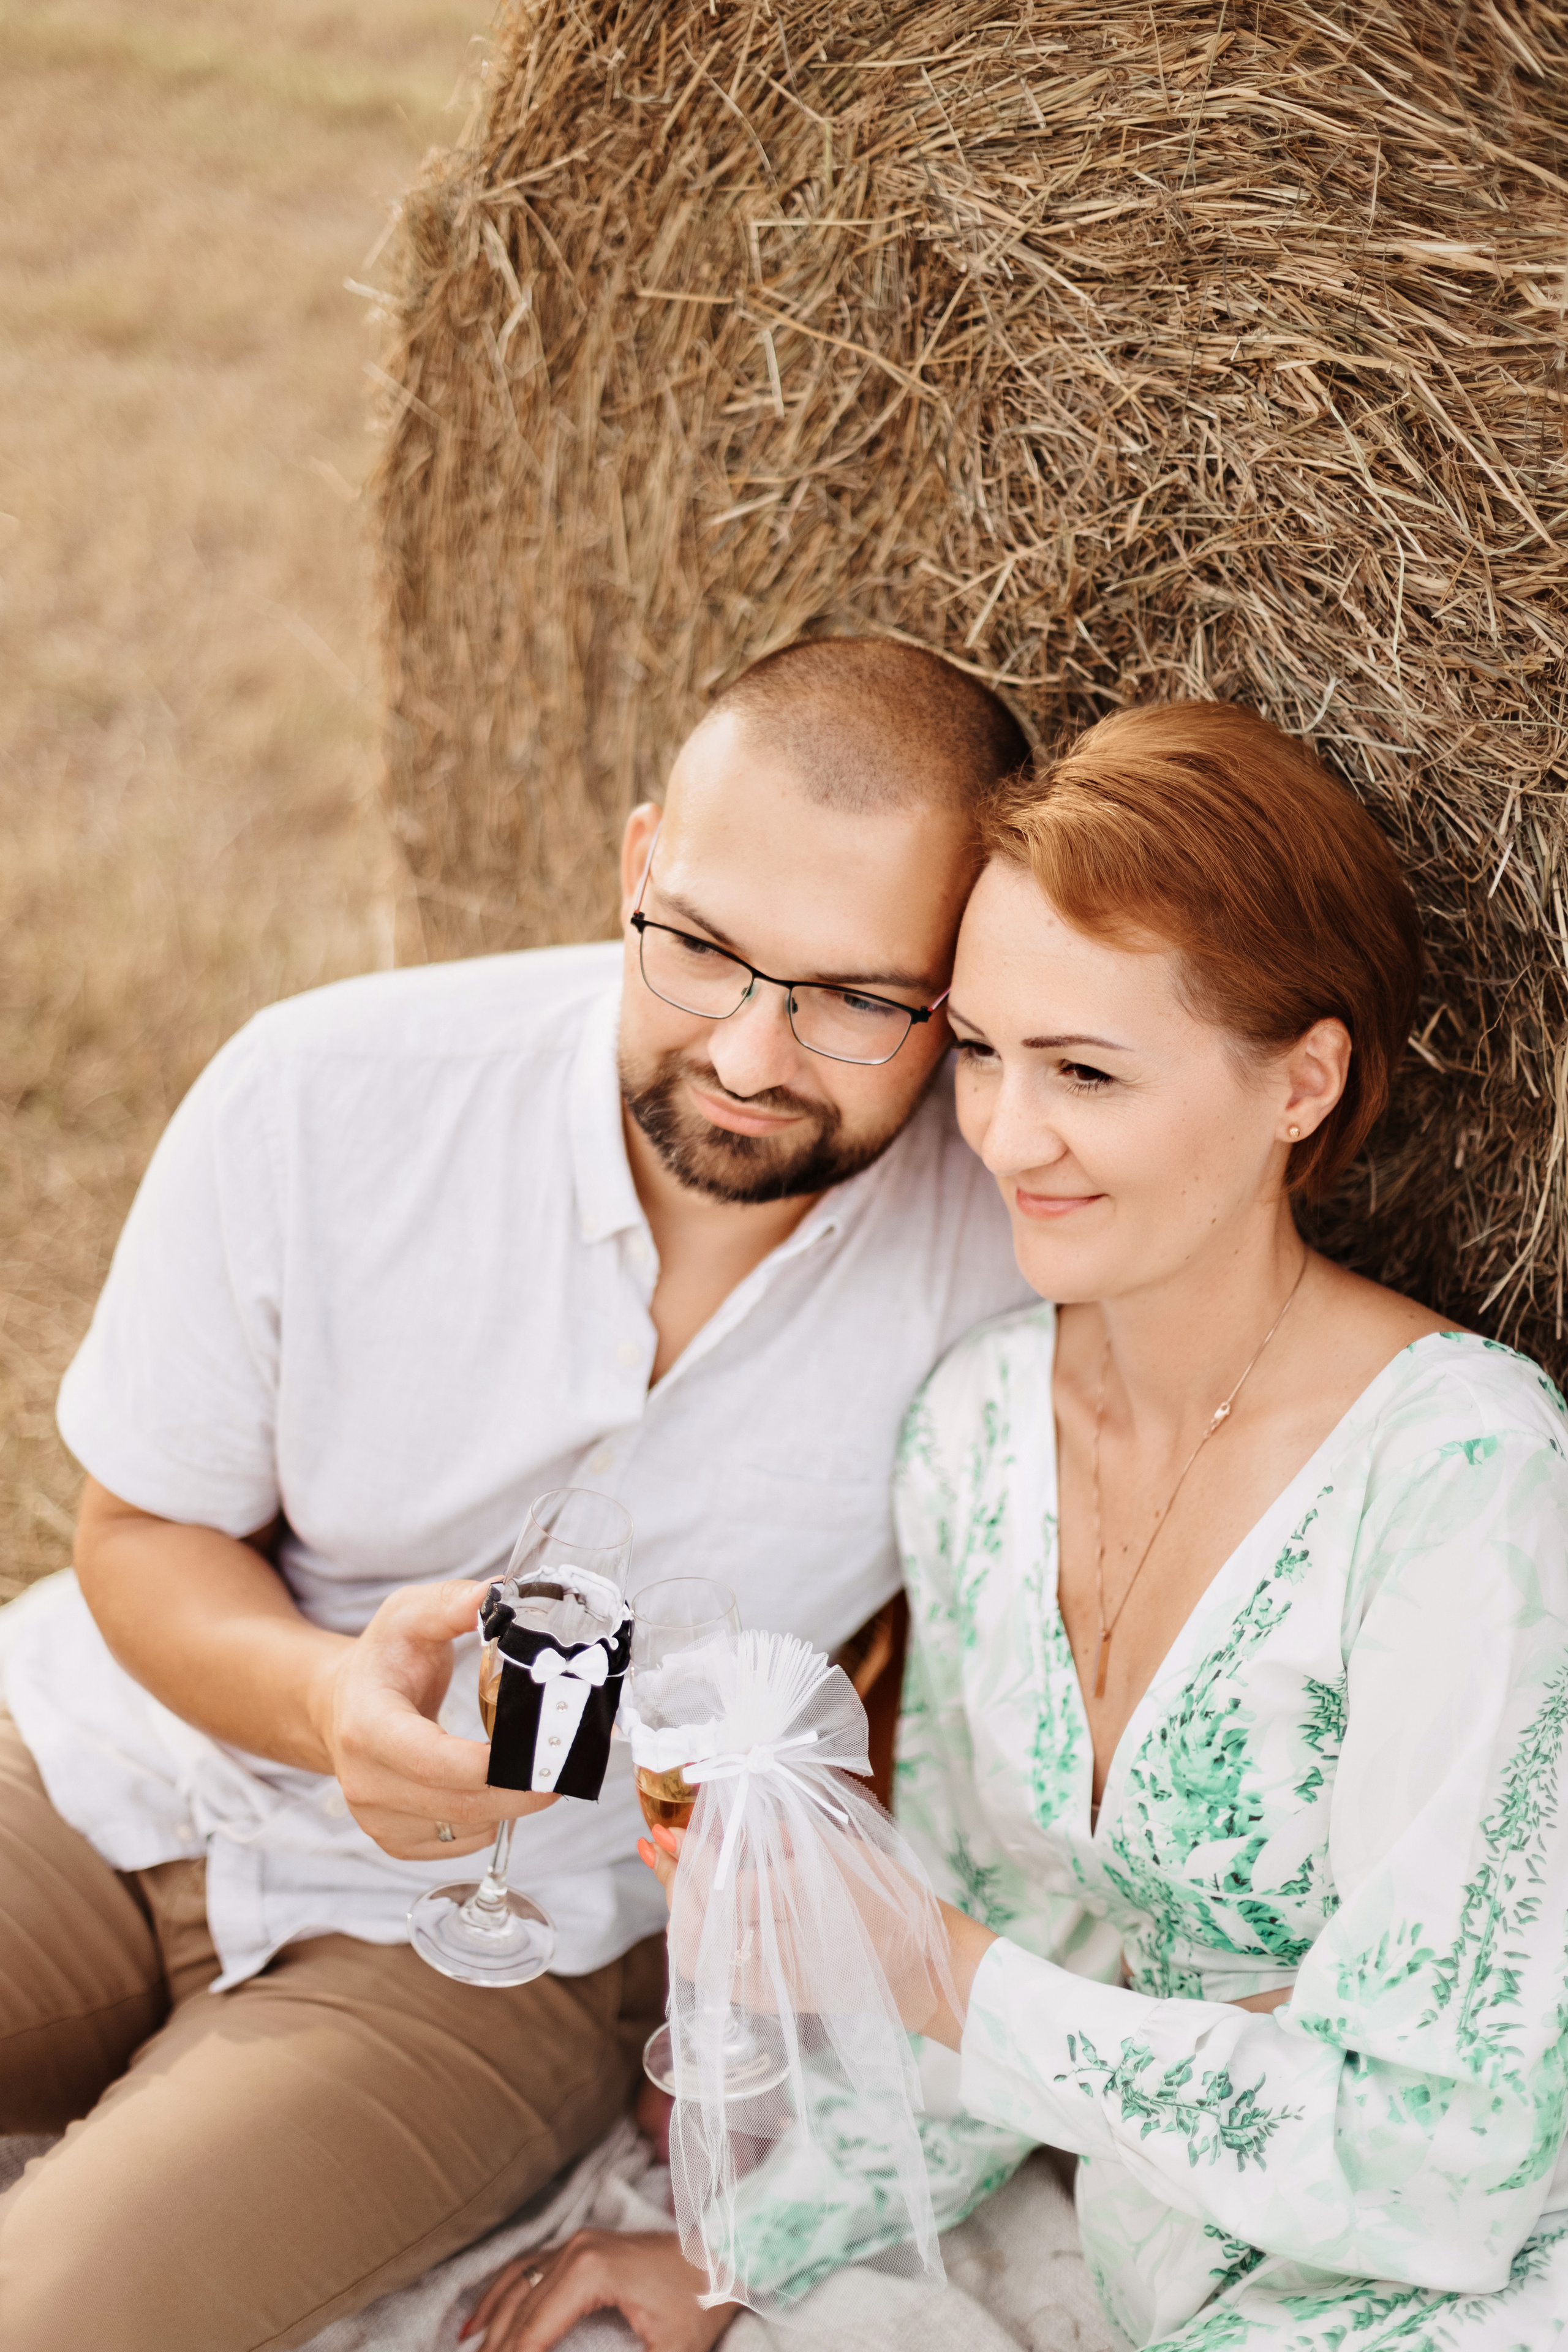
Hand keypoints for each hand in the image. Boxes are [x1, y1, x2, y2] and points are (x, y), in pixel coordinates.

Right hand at [307, 1580, 557, 1859]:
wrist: (338, 1705)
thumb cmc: (381, 1660)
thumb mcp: (409, 1615)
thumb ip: (453, 1604)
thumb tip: (502, 1594)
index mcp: (367, 1725)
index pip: (433, 1760)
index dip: (493, 1766)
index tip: (546, 1752)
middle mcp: (365, 1781)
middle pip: (460, 1803)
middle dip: (523, 1791)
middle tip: (566, 1765)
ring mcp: (376, 1818)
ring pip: (465, 1828)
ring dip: (510, 1806)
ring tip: (534, 1769)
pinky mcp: (392, 1839)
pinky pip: (458, 1843)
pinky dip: (489, 1821)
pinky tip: (496, 1789)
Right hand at [461, 2228, 737, 2351]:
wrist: (730, 2255)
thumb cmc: (702, 2303)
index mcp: (591, 2271)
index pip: (533, 2329)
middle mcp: (576, 2249)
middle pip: (519, 2308)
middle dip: (494, 2348)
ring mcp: (577, 2242)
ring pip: (516, 2284)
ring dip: (489, 2323)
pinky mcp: (583, 2245)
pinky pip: (527, 2268)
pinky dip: (502, 2294)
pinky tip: (482, 2321)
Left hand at [636, 1823, 994, 2050]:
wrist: (921, 1969)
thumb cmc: (889, 1899)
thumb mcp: (843, 1851)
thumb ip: (783, 1836)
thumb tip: (730, 1818)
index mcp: (808, 1899)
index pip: (726, 1886)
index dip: (692, 1857)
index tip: (671, 1830)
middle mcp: (786, 1945)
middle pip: (704, 1921)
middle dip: (674, 1881)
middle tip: (659, 1846)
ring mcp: (776, 1980)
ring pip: (700, 1954)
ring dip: (678, 1911)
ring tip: (668, 1874)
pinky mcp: (773, 1999)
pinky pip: (714, 1974)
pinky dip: (693, 1942)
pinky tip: (687, 1915)